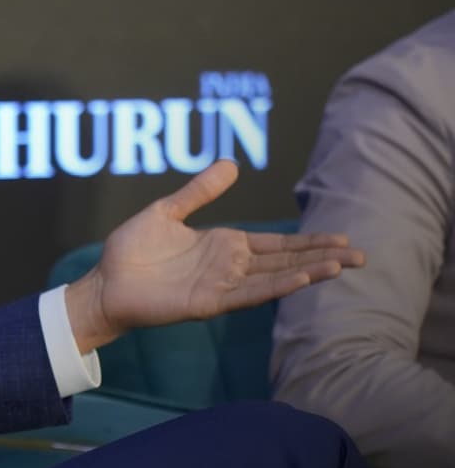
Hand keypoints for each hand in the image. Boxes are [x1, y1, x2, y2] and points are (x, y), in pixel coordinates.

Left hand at [64, 159, 364, 353]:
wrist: (104, 282)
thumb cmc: (132, 251)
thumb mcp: (168, 211)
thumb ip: (200, 191)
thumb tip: (232, 163)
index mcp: (224, 245)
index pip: (277, 244)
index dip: (309, 242)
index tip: (343, 239)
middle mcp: (229, 267)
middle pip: (286, 261)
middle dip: (322, 257)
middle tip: (362, 256)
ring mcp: (221, 286)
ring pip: (274, 279)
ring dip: (307, 273)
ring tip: (341, 267)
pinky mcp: (207, 303)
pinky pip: (247, 295)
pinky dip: (275, 287)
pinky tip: (300, 280)